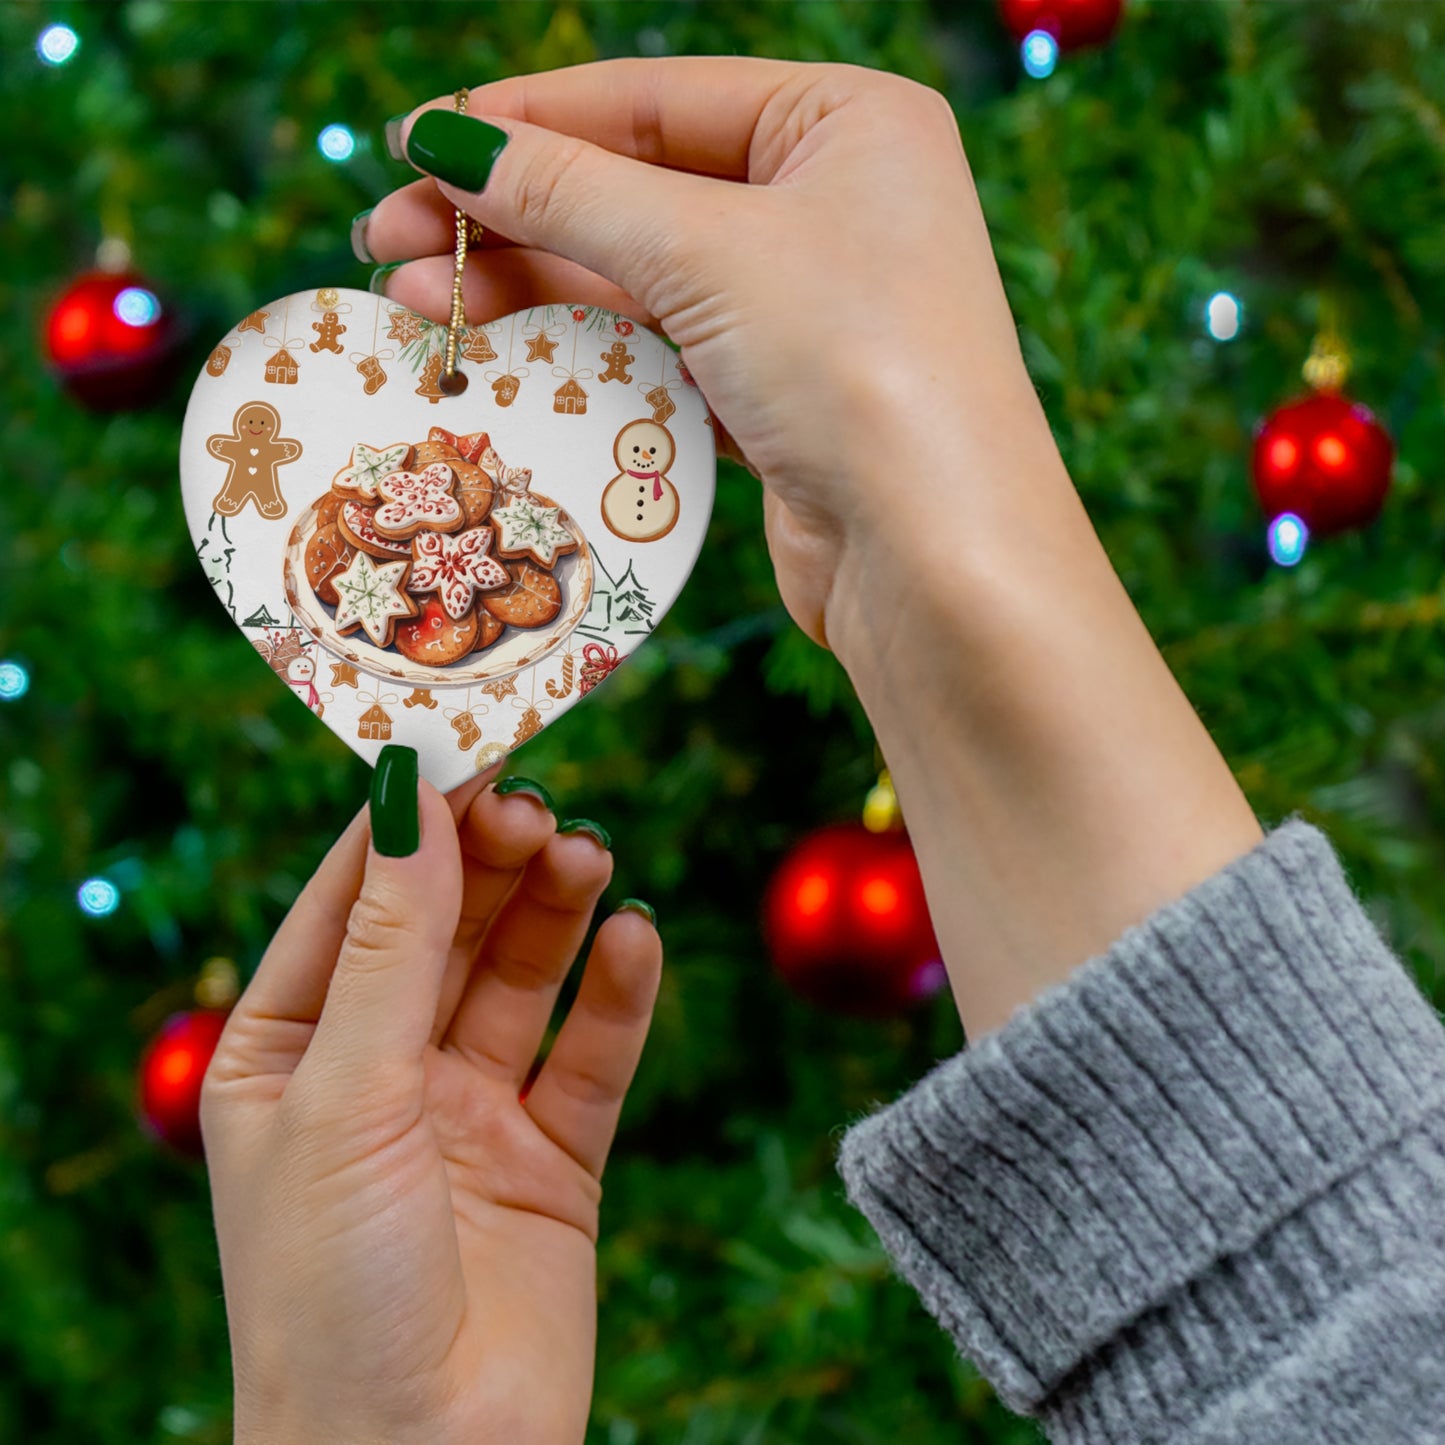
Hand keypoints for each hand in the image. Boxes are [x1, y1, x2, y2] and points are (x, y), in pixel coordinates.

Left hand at [201, 762, 660, 1444]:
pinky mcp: (553, 1160)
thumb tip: (410, 792)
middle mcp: (380, 1072)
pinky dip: (617, 995)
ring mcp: (469, 1114)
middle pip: (446, 928)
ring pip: (521, 978)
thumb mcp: (346, 1094)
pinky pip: (591, 1056)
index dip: (407, 823)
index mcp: (288, 1053)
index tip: (465, 744)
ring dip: (555, 912)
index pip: (351, 902)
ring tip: (589, 857)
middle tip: (539, 808)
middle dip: (490, 864)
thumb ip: (391, 943)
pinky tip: (635, 940)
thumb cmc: (331, 1291)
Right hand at [364, 59, 1260, 1040]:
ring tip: (415, 301)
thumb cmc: (856, 366)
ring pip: (641, 278)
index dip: (527, 120)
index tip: (415, 144)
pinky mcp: (782, 396)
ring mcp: (809, 306)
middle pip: (638, 189)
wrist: (938, 559)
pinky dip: (584, 352)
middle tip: (387, 240)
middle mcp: (834, 204)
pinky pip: (662, 351)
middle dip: (510, 216)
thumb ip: (569, 191)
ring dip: (529, 288)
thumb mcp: (705, 252)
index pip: (656, 98)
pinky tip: (499, 354)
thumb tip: (443, 140)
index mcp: (847, 124)